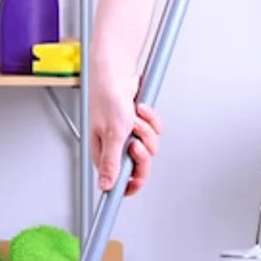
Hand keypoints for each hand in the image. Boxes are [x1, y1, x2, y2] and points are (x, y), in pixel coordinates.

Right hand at [89, 72, 162, 196]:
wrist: (115, 74)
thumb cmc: (107, 98)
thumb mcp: (112, 135)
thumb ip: (111, 163)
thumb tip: (106, 186)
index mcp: (105, 155)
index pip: (119, 182)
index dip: (130, 184)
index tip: (137, 182)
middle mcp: (116, 147)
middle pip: (140, 165)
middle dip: (142, 152)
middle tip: (136, 142)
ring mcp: (128, 136)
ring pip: (150, 147)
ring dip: (145, 131)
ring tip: (133, 120)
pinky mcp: (138, 124)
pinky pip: (154, 130)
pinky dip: (150, 119)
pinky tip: (138, 110)